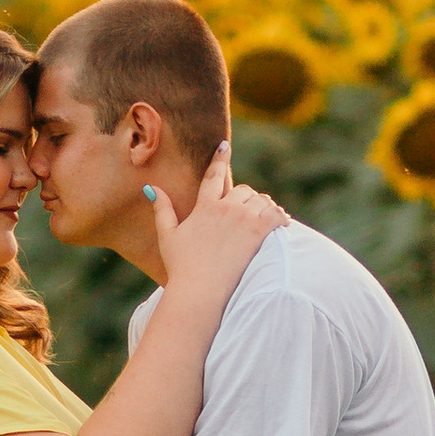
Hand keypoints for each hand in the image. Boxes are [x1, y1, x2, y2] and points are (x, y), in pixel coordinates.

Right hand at [155, 141, 285, 301]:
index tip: (224, 145)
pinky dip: (280, 217)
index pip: (213, 175)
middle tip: (248, 213)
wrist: (200, 290)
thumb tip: (151, 188)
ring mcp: (242, 219)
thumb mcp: (168, 236)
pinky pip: (275, 214)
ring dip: (263, 207)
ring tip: (265, 219)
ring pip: (261, 200)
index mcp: (204, 207)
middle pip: (243, 190)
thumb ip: (162, 210)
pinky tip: (283, 223)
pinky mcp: (258, 232)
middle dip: (246, 199)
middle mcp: (224, 208)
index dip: (219, 159)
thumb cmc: (182, 267)